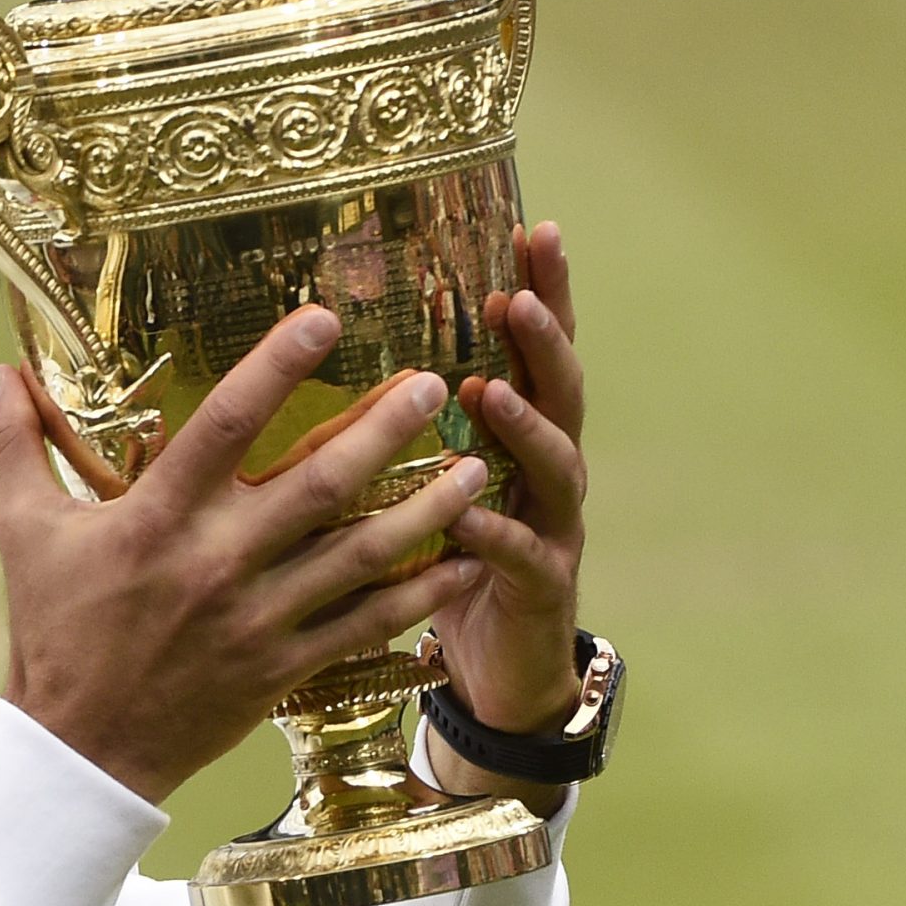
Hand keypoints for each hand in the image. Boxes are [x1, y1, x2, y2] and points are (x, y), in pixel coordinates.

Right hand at [0, 306, 488, 806]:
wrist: (78, 750)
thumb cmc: (51, 632)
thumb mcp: (23, 533)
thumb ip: (17, 445)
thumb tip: (1, 372)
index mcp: (155, 521)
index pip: (222, 426)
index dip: (275, 368)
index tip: (324, 319)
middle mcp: (215, 564)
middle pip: (317, 485)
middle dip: (385, 430)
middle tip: (436, 384)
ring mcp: (256, 620)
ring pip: (358, 554)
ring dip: (425, 508)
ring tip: (478, 464)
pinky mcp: (282, 668)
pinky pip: (365, 626)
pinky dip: (418, 595)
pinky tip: (463, 560)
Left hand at [428, 220, 588, 793]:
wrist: (500, 676)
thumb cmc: (453, 567)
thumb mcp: (430, 489)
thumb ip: (410, 431)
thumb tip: (345, 359)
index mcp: (520, 440)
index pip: (534, 353)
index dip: (542, 292)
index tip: (533, 229)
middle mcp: (547, 474)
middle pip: (560, 390)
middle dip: (546, 338)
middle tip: (518, 292)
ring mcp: (553, 529)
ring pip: (556, 465)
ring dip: (524, 425)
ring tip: (491, 391)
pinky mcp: (541, 589)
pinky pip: (524, 555)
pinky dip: (496, 533)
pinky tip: (467, 516)